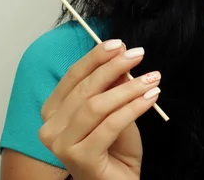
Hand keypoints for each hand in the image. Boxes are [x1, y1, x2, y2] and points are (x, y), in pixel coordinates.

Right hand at [38, 39, 161, 179]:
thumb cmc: (114, 146)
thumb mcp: (114, 108)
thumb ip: (113, 85)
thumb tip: (122, 53)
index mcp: (53, 111)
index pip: (73, 76)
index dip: (95, 57)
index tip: (118, 44)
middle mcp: (50, 128)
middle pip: (84, 89)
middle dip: (114, 67)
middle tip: (139, 54)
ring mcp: (62, 146)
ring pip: (97, 106)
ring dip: (129, 88)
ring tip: (153, 78)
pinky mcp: (80, 159)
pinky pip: (111, 125)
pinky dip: (134, 107)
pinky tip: (152, 97)